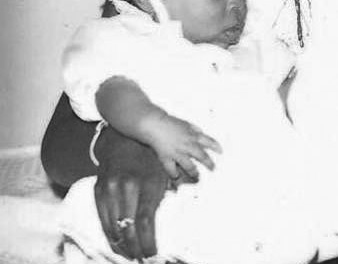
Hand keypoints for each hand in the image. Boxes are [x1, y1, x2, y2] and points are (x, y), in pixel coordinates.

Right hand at [94, 127, 168, 259]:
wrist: (124, 135)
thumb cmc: (151, 155)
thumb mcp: (166, 169)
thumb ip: (175, 187)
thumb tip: (190, 200)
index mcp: (147, 182)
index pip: (145, 221)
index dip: (147, 242)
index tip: (152, 254)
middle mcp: (126, 186)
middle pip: (128, 229)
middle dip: (135, 248)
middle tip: (142, 259)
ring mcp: (110, 188)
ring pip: (113, 227)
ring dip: (121, 245)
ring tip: (130, 255)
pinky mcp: (98, 189)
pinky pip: (101, 218)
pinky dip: (109, 234)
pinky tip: (116, 242)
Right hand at [142, 111, 221, 179]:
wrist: (154, 124)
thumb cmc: (170, 123)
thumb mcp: (185, 124)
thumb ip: (194, 129)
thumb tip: (201, 132)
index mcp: (193, 135)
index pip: (209, 141)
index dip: (216, 147)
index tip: (221, 152)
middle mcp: (187, 145)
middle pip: (202, 156)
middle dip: (209, 164)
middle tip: (213, 168)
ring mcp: (177, 152)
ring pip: (189, 166)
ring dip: (194, 172)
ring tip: (197, 176)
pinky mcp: (167, 158)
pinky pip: (172, 170)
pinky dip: (174, 174)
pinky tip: (176, 176)